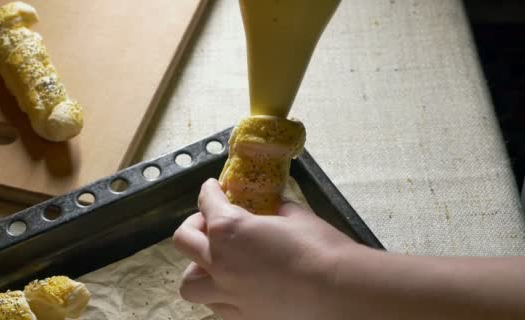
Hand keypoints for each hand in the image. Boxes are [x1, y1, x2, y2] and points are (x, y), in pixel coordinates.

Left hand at [173, 178, 360, 319]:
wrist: (340, 291)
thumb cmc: (320, 248)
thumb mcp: (297, 216)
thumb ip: (277, 211)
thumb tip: (276, 208)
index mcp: (229, 229)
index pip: (207, 203)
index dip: (208, 192)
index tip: (212, 189)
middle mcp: (220, 263)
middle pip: (184, 240)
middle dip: (194, 227)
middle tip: (209, 225)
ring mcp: (228, 295)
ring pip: (190, 284)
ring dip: (199, 269)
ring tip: (216, 265)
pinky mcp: (243, 319)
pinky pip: (218, 307)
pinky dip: (221, 295)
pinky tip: (238, 289)